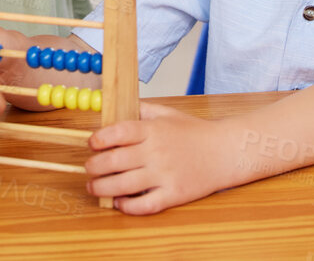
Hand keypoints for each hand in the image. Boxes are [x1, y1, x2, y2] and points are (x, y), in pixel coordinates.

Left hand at [85, 103, 231, 213]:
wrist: (225, 151)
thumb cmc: (195, 132)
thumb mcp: (168, 113)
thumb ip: (142, 109)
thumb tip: (116, 107)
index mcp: (154, 130)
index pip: (119, 132)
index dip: (99, 138)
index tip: (91, 143)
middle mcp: (157, 152)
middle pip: (115, 161)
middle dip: (94, 166)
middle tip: (88, 167)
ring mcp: (165, 175)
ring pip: (124, 186)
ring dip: (102, 188)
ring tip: (93, 187)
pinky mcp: (174, 194)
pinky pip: (145, 205)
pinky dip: (128, 206)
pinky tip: (119, 203)